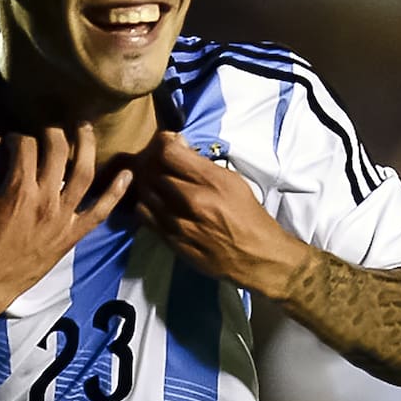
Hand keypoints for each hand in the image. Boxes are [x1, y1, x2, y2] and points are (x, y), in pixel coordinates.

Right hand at [0, 124, 131, 322]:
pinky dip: (116, 192)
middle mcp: (45, 200)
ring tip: (84, 128)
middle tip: (47, 130)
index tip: (13, 141)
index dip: (18, 137)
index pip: (25, 147)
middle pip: (57, 151)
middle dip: (52, 133)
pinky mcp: (72, 235)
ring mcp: (62, 218)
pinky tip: (128, 173)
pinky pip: (100, 211)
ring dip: (86, 145)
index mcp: (17, 191)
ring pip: (83, 173)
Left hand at [133, 132, 306, 297]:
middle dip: (153, 160)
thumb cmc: (248, 216)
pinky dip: (146, 203)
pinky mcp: (171, 241)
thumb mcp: (233, 181)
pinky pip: (145, 215)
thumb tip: (178, 146)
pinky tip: (156, 201)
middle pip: (153, 170)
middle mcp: (194, 201)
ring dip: (147, 181)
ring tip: (157, 180)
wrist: (255, 257)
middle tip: (158, 160)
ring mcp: (180, 223)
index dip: (163, 143)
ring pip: (145, 191)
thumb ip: (203, 165)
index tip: (167, 143)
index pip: (169, 153)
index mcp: (213, 182)